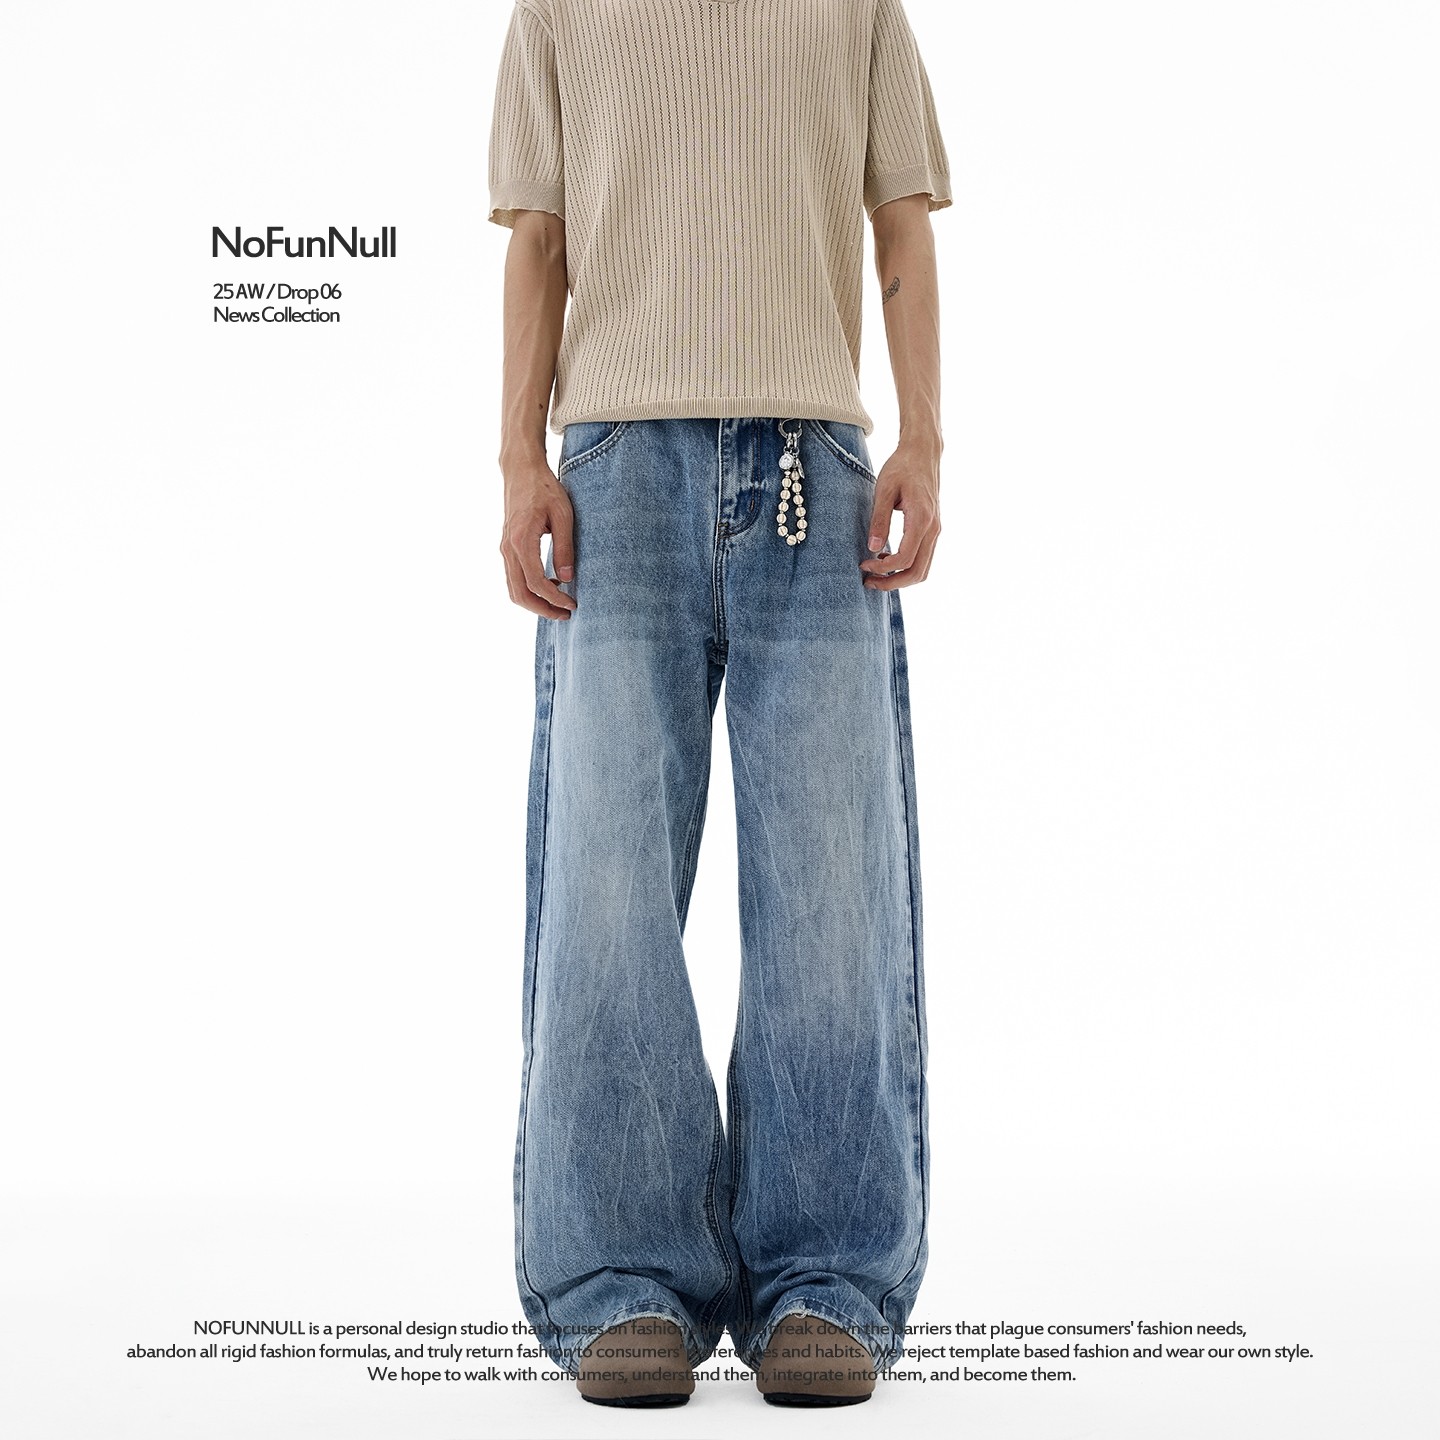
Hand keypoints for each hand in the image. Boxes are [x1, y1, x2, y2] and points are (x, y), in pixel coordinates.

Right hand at [498, 451, 578, 618]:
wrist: (521, 471)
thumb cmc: (544, 489)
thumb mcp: (563, 515)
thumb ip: (564, 547)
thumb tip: (567, 577)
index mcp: (521, 540)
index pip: (535, 582)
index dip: (554, 598)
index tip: (572, 604)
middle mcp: (508, 548)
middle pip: (519, 593)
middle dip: (542, 609)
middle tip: (566, 613)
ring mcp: (505, 549)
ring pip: (513, 589)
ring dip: (535, 602)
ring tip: (559, 604)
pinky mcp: (507, 548)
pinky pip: (513, 578)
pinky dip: (529, 590)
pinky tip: (550, 585)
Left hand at [859, 442, 941, 588]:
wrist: (922, 453)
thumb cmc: (902, 467)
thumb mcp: (884, 490)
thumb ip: (880, 519)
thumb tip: (873, 548)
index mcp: (922, 519)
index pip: (905, 559)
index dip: (883, 569)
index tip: (863, 564)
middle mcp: (933, 529)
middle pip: (918, 573)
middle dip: (892, 583)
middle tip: (868, 582)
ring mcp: (935, 531)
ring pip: (923, 569)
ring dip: (900, 579)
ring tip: (875, 575)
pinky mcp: (933, 530)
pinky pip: (923, 558)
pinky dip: (907, 567)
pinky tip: (886, 559)